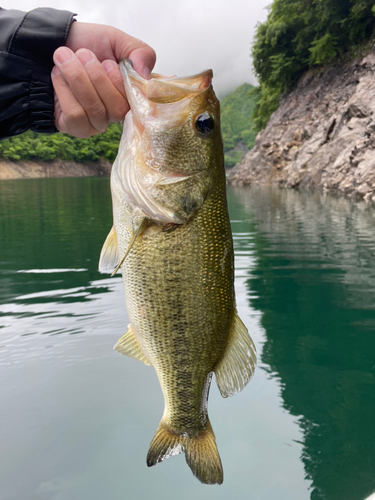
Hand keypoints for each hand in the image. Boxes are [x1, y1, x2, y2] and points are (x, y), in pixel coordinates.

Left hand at [52, 22, 155, 137]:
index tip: (107, 62)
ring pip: (94, 110)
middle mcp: (116, 114)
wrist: (52, 44)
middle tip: (83, 54)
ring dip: (77, 78)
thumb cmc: (89, 44)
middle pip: (117, 109)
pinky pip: (76, 115)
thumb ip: (140, 53)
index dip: (120, 81)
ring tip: (65, 57)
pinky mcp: (76, 128)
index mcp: (130, 95)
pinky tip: (58, 76)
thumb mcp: (118, 40)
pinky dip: (64, 89)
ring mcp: (97, 123)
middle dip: (96, 77)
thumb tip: (145, 76)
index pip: (137, 102)